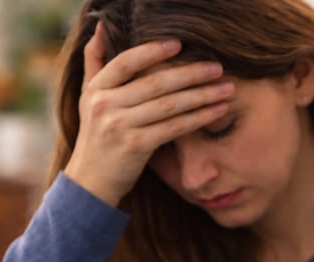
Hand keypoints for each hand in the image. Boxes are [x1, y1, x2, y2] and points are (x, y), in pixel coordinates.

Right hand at [64, 22, 234, 205]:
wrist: (90, 181)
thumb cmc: (96, 136)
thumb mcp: (87, 98)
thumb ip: (94, 63)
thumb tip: (100, 29)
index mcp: (96, 89)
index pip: (125, 62)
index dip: (152, 51)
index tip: (179, 44)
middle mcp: (105, 105)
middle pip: (154, 83)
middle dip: (190, 74)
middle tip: (217, 68)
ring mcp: (120, 126)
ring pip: (168, 105)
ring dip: (202, 96)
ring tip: (226, 89)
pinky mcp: (136, 146)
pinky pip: (174, 128)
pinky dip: (198, 118)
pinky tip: (217, 111)